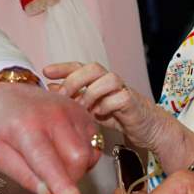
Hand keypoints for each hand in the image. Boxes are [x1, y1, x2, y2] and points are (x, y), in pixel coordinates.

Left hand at [0, 80, 99, 193]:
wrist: (9, 94)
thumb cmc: (4, 127)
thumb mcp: (1, 156)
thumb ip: (25, 177)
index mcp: (25, 127)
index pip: (46, 159)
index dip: (60, 181)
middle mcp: (53, 116)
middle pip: (77, 159)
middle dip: (69, 178)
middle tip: (52, 179)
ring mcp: (72, 111)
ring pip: (88, 154)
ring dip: (77, 167)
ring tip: (56, 159)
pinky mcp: (85, 113)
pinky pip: (94, 145)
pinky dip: (84, 156)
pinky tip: (66, 149)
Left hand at [43, 62, 162, 149]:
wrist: (147, 127)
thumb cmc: (117, 115)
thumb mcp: (89, 107)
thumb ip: (73, 97)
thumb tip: (51, 89)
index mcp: (98, 80)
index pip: (79, 66)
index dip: (62, 67)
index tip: (46, 72)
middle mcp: (110, 81)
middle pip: (93, 68)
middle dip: (75, 80)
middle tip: (64, 96)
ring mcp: (123, 90)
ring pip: (109, 78)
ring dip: (92, 92)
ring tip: (83, 107)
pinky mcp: (133, 103)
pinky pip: (120, 97)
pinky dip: (107, 105)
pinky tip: (99, 114)